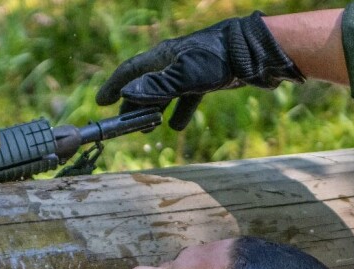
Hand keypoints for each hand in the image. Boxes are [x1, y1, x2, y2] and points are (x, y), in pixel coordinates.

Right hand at [96, 11, 302, 130]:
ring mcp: (189, 71)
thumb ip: (157, 86)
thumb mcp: (184, 76)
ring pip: (164, 93)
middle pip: (145, 84)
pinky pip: (185, 97)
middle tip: (124, 124)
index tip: (102, 103)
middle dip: (133, 104)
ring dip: (154, 111)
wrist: (252, 53)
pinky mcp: (206, 79)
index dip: (115, 87)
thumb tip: (128, 94)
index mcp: (162, 57)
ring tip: (147, 129)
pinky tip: (176, 127)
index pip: (131, 71)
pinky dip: (179, 112)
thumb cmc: (217, 60)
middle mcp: (173, 62)